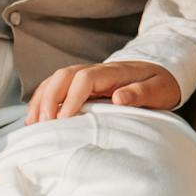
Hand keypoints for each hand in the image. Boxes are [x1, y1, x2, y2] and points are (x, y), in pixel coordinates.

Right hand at [26, 60, 183, 124]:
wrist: (162, 73)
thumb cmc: (161, 84)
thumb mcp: (159, 90)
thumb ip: (141, 93)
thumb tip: (119, 98)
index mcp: (113, 72)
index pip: (85, 79)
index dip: (72, 97)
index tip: (64, 120)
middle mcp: (96, 70)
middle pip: (64, 76)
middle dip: (49, 98)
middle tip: (44, 124)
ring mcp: (87, 75)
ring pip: (56, 79)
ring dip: (41, 99)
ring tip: (33, 123)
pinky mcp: (81, 84)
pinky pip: (56, 86)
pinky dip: (42, 99)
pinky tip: (36, 118)